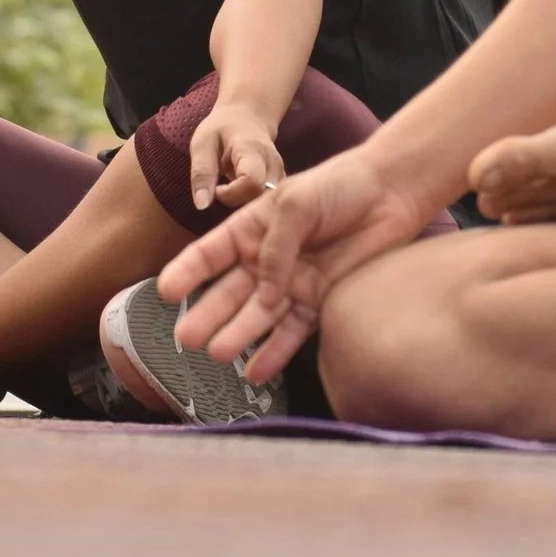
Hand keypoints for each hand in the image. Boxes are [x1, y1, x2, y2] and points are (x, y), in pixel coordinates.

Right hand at [158, 148, 430, 383]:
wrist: (391, 192)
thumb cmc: (340, 185)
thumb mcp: (297, 201)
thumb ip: (276, 246)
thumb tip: (266, 291)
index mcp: (252, 228)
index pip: (210, 254)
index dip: (187, 272)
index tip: (164, 293)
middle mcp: (266, 260)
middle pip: (229, 292)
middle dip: (207, 315)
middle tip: (185, 339)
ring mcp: (292, 282)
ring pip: (258, 316)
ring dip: (238, 335)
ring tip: (218, 355)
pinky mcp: (320, 299)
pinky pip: (294, 330)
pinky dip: (277, 352)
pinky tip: (257, 372)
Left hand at [188, 102, 285, 212]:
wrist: (248, 116)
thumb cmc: (221, 130)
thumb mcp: (202, 144)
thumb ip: (201, 174)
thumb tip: (202, 206)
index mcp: (253, 150)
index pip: (251, 183)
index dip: (231, 194)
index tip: (216, 189)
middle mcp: (273, 162)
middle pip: (261, 196)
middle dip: (238, 202)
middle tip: (222, 192)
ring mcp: (280, 172)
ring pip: (266, 201)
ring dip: (247, 204)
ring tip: (231, 193)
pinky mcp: (281, 181)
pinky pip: (269, 200)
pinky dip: (255, 203)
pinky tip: (242, 195)